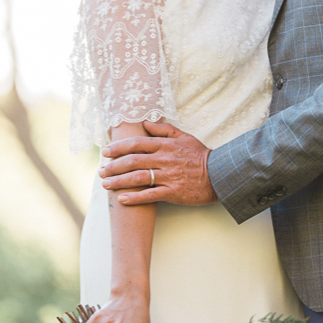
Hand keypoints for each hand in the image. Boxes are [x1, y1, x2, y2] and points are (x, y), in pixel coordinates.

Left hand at [99, 122, 217, 205]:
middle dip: (113, 167)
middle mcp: (165, 160)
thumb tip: (145, 123)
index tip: (106, 152)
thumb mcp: (185, 137)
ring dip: (118, 182)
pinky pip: (149, 195)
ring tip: (106, 185)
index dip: (118, 147)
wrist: (220, 174)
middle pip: (132, 161)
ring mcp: (168, 176)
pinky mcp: (173, 192)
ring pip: (137, 178)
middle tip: (101, 171)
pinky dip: (134, 198)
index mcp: (166, 145)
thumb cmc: (201, 155)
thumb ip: (164, 129)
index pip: (137, 144)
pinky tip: (122, 200)